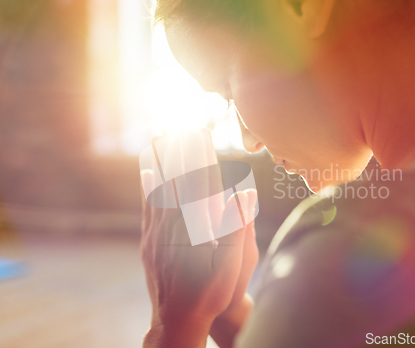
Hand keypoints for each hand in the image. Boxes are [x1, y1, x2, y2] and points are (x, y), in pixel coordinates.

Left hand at [139, 131, 257, 347]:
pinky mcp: (149, 241)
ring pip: (159, 186)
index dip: (201, 153)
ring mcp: (158, 231)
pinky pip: (147, 204)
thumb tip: (243, 191)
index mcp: (198, 225)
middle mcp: (175, 223)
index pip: (200, 180)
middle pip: (178, 177)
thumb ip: (237, 226)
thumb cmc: (211, 294)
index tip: (200, 129)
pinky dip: (147, 183)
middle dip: (180, 147)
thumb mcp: (233, 265)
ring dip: (161, 157)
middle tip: (179, 120)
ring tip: (160, 133)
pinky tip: (146, 168)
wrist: (177, 321)